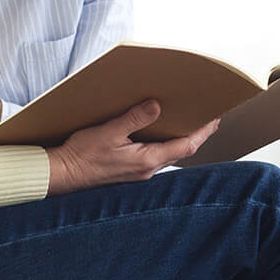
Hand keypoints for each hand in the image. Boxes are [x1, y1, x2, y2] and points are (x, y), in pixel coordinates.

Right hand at [46, 99, 219, 195]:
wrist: (65, 173)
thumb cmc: (83, 154)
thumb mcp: (109, 132)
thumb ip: (134, 119)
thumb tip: (156, 106)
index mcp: (146, 160)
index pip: (185, 146)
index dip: (202, 132)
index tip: (214, 119)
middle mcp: (147, 169)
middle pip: (180, 151)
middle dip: (194, 134)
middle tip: (205, 117)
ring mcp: (138, 172)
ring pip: (168, 154)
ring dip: (179, 138)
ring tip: (184, 121)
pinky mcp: (129, 170)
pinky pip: (154, 155)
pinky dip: (163, 143)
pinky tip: (156, 132)